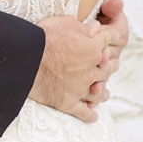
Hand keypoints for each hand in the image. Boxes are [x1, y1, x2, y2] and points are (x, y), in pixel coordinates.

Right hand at [31, 7, 126, 122]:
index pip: (106, 41)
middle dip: (111, 65)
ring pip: (97, 93)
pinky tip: (93, 117)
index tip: (116, 34)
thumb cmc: (44, 38)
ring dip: (103, 93)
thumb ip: (83, 28)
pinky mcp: (68, 102)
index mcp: (92, 50)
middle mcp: (91, 71)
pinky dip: (89, 115)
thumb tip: (96, 26)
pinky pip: (82, 112)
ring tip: (106, 93)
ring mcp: (80, 89)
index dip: (111, 36)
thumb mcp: (65, 23)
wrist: (26, 60)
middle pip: (106, 69)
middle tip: (114, 64)